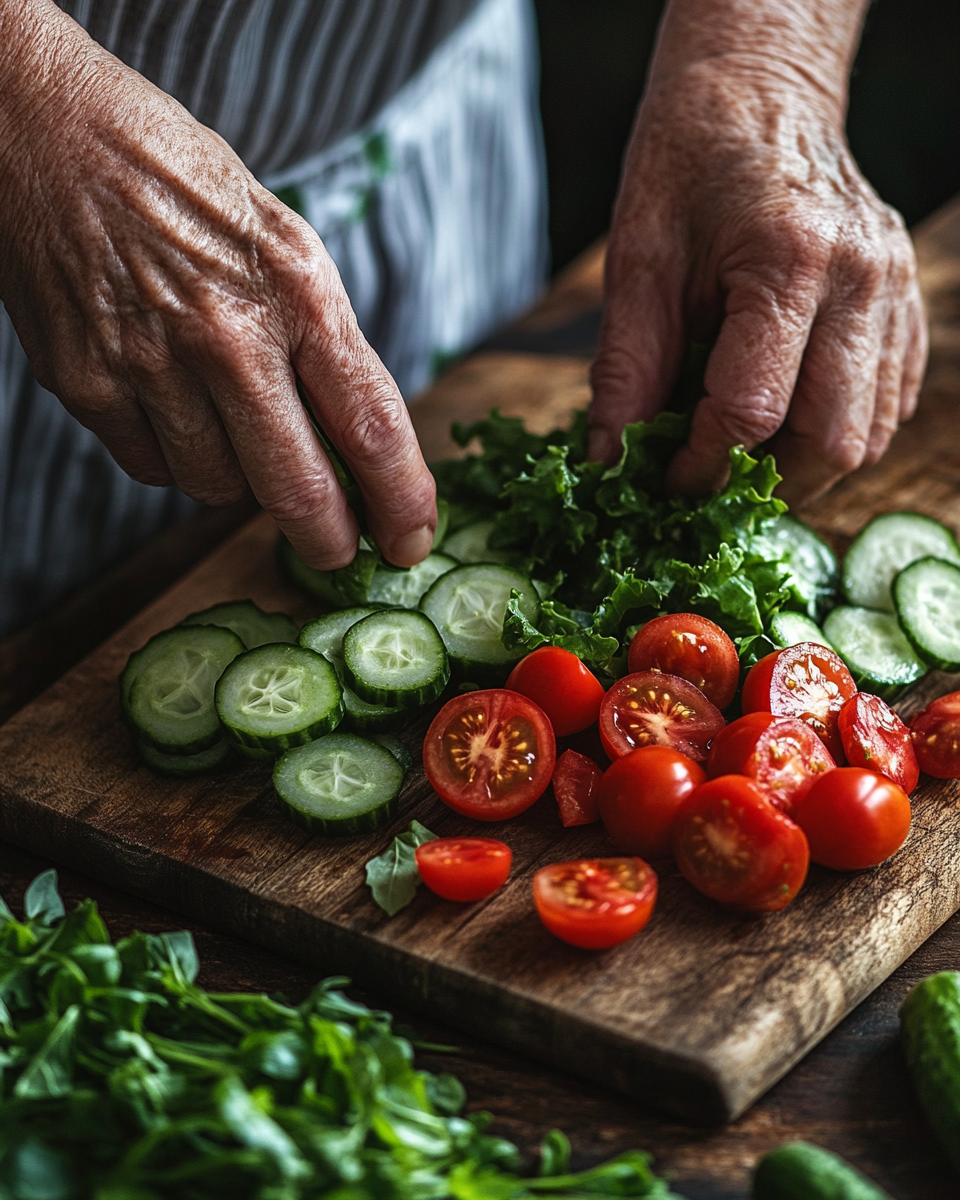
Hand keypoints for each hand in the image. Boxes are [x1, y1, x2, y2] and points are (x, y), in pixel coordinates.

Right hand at [0, 1, 435, 567]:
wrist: (43, 128)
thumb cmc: (178, 182)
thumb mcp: (283, 242)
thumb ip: (321, 342)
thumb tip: (353, 443)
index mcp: (296, 290)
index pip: (372, 425)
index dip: (402, 500)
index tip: (411, 540)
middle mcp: (227, 333)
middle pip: (297, 487)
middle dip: (329, 538)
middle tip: (338, 550)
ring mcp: (149, 363)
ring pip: (218, 488)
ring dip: (239, 481)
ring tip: (228, 423)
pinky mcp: (85, 383)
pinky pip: (151, 467)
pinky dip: (172, 457)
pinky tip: (170, 405)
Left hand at [589, 39, 926, 505]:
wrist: (760, 95)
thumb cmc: (690, 164)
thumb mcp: (638, 261)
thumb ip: (626, 371)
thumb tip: (610, 464)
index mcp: (789, 260)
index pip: (752, 412)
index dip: (701, 466)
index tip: (665, 485)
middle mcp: (860, 280)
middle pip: (830, 441)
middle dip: (763, 484)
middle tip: (707, 485)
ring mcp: (895, 292)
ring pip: (867, 435)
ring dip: (802, 467)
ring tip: (743, 456)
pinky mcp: (905, 304)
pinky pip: (888, 403)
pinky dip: (836, 430)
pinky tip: (787, 416)